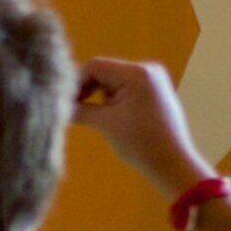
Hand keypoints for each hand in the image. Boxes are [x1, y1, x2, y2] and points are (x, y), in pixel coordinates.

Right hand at [74, 57, 208, 192]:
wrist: (173, 163)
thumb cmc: (140, 144)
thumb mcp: (105, 124)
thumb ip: (79, 110)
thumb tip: (57, 105)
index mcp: (137, 74)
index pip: (95, 66)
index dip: (76, 83)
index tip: (65, 103)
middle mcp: (147, 69)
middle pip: (104, 71)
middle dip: (87, 90)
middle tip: (74, 111)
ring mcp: (153, 78)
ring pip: (112, 80)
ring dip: (99, 96)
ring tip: (94, 117)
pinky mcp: (154, 89)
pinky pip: (124, 87)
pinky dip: (112, 99)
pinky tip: (109, 116)